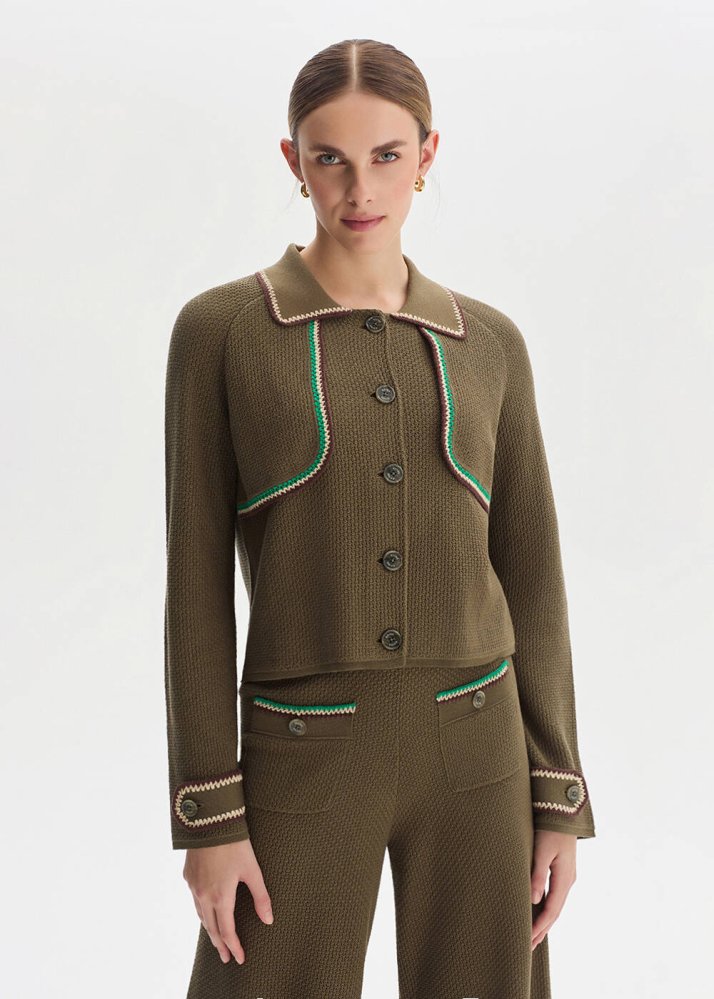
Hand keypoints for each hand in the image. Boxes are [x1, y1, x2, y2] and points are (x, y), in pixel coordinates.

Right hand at [183, 838, 273, 964]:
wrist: (210, 821)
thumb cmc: (235, 844)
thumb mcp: (253, 870)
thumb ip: (261, 897)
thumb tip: (269, 920)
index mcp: (220, 897)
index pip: (227, 931)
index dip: (234, 946)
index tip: (240, 958)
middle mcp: (203, 895)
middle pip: (211, 928)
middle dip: (220, 944)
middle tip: (226, 957)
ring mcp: (193, 886)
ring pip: (201, 915)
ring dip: (210, 930)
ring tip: (217, 939)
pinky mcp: (188, 875)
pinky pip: (194, 901)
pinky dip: (202, 912)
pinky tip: (207, 912)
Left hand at [530, 830, 576, 950]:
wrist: (563, 810)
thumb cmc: (551, 828)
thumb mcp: (542, 850)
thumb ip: (537, 874)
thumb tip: (532, 900)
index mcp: (565, 878)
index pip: (552, 910)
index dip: (540, 926)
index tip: (529, 940)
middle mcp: (567, 880)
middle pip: (555, 911)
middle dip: (542, 929)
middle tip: (528, 946)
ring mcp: (566, 875)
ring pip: (554, 903)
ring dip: (544, 920)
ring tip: (532, 935)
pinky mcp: (561, 869)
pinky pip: (554, 894)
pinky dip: (545, 906)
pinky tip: (537, 910)